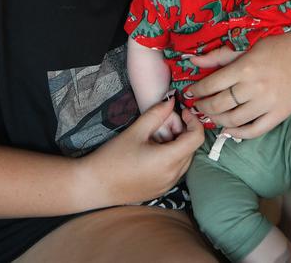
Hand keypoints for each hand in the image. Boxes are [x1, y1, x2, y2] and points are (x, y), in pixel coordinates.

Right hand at [87, 98, 203, 205]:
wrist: (94, 185)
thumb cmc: (112, 158)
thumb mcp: (136, 131)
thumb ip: (157, 114)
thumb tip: (171, 101)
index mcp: (168, 160)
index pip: (197, 138)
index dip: (194, 121)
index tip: (182, 113)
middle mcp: (173, 176)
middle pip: (191, 147)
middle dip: (182, 130)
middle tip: (162, 123)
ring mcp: (168, 185)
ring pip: (184, 158)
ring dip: (177, 143)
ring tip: (155, 137)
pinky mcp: (161, 190)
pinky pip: (176, 169)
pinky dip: (172, 156)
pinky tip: (153, 151)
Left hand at [186, 25, 290, 139]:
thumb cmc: (277, 48)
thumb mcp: (247, 47)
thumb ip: (219, 56)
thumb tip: (192, 61)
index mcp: (244, 68)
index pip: (212, 84)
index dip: (197, 90)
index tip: (191, 92)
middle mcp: (254, 87)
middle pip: (219, 104)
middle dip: (204, 106)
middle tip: (198, 105)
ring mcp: (267, 103)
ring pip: (234, 119)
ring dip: (217, 120)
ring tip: (211, 116)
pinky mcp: (280, 114)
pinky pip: (255, 130)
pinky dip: (238, 133)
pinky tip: (228, 129)